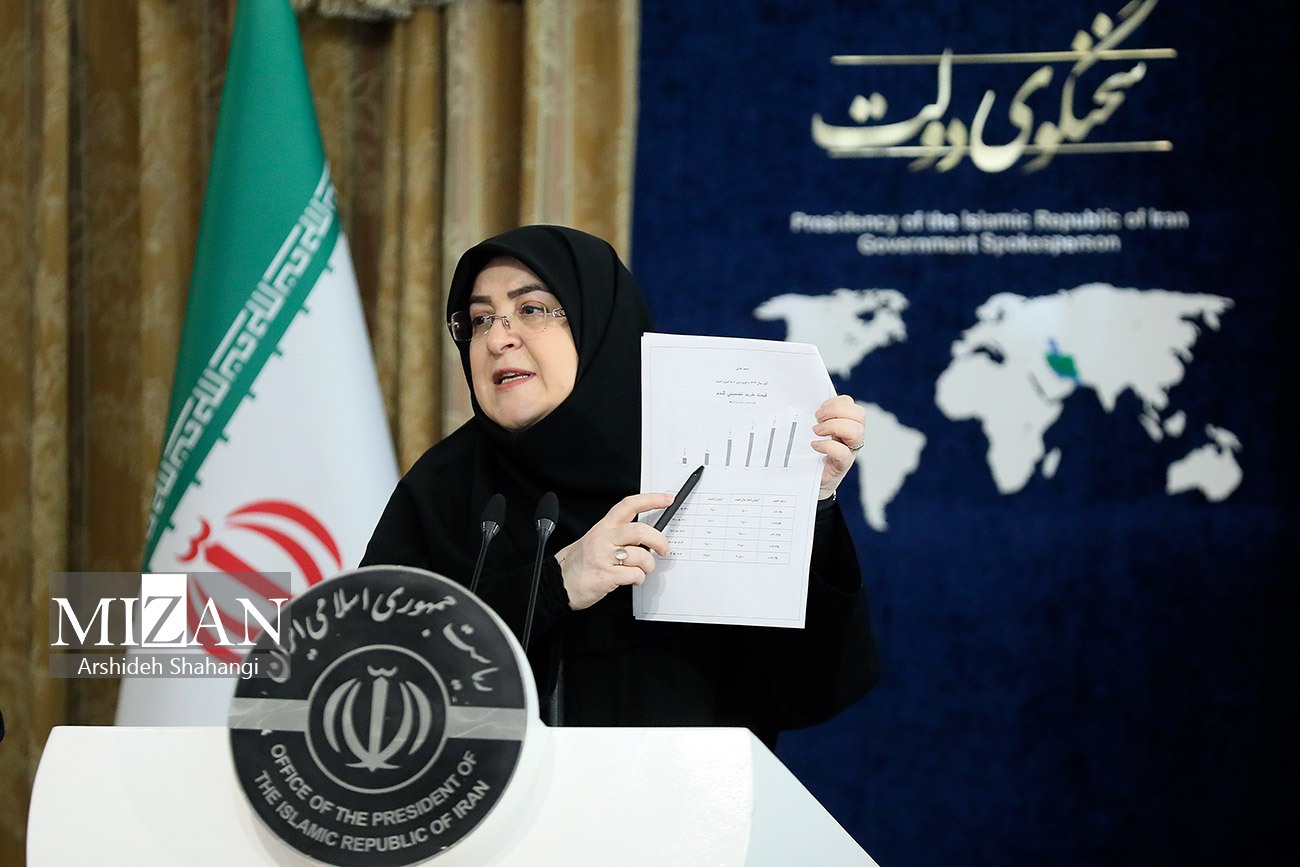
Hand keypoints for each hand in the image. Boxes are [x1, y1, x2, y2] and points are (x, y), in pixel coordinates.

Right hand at [554, 491, 673, 609]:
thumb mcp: (593, 541)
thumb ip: (616, 536)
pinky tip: (633, 580)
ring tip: (641, 571)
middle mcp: (604, 539)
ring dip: (648, 566)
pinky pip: (634, 575)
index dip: (651, 499)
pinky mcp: (606, 576)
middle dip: (658, 540)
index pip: (629, 506)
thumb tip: (643, 537)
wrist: (557, 584)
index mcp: (603, 527)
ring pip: (641, 556)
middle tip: (663, 548)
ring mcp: (604, 557)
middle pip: (639, 530)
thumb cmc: (576, 565)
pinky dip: (639, 579)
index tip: (667, 499)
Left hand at [811, 394, 865, 499]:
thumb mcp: (807, 432)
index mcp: (843, 423)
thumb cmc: (806, 455)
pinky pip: (843, 452)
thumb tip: (799, 403)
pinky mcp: (842, 466)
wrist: (805, 482)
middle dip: (837, 411)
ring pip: (857, 431)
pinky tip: (815, 446)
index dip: (835, 402)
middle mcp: (850, 436)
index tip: (817, 411)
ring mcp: (849, 451)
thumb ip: (809, 418)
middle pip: (859, 414)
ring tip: (817, 432)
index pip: (850, 404)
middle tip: (818, 419)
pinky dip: (828, 446)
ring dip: (834, 426)